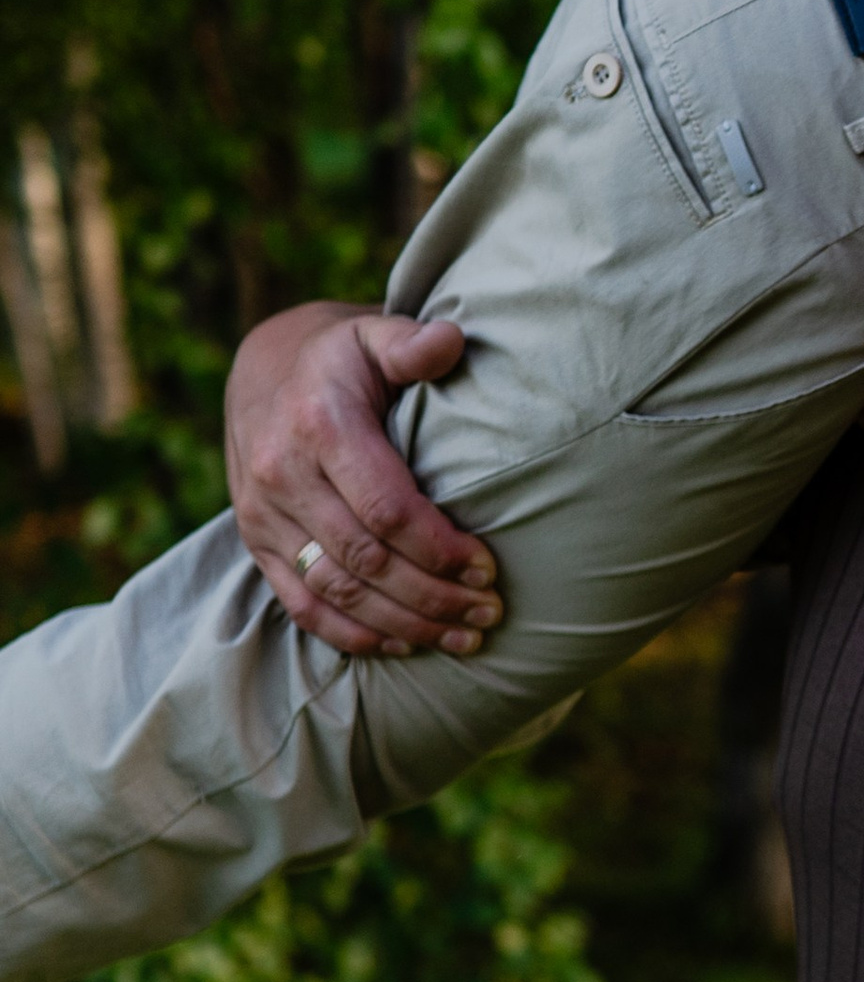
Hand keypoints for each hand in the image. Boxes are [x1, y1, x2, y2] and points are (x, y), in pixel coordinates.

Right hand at [226, 300, 502, 658]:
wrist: (261, 371)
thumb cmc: (341, 359)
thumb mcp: (373, 336)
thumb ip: (412, 342)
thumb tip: (452, 340)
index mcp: (319, 426)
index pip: (386, 508)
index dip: (439, 548)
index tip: (488, 570)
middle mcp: (282, 475)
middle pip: (366, 560)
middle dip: (433, 596)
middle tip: (489, 613)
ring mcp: (262, 515)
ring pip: (337, 592)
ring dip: (404, 625)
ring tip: (464, 639)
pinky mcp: (255, 543)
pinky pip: (302, 605)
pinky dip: (353, 635)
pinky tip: (403, 645)